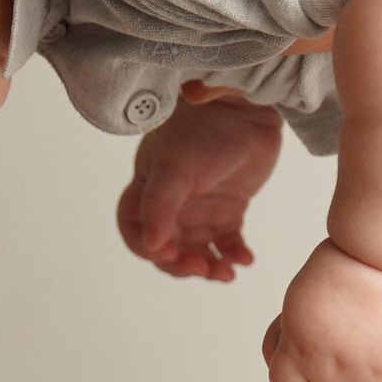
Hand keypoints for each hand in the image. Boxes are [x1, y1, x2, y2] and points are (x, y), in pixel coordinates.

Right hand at [117, 88, 286, 282]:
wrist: (247, 107)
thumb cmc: (203, 129)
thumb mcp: (175, 167)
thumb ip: (160, 206)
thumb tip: (151, 246)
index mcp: (149, 189)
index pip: (134, 230)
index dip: (146, 248)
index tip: (168, 253)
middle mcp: (172, 204)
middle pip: (167, 248)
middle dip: (181, 264)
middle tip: (202, 267)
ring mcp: (201, 208)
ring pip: (197, 251)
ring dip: (208, 267)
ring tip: (225, 274)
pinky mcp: (230, 209)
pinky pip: (228, 243)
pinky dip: (235, 255)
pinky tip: (245, 260)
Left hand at [264, 240, 381, 381]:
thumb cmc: (351, 257)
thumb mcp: (302, 296)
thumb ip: (296, 333)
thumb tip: (285, 356)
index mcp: (299, 349)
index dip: (305, 379)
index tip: (321, 357)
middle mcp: (334, 370)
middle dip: (347, 381)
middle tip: (366, 342)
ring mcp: (379, 374)